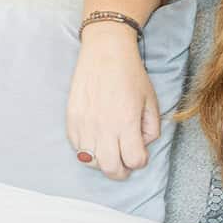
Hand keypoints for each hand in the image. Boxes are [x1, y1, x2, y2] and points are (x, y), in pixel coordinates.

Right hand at [65, 23, 161, 180]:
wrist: (105, 52)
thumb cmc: (130, 74)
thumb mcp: (151, 101)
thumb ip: (151, 129)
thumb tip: (141, 145)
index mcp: (127, 122)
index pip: (134, 161)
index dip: (139, 161)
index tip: (139, 153)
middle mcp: (104, 127)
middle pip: (111, 169)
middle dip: (121, 171)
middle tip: (124, 163)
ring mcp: (85, 124)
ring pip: (91, 162)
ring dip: (102, 161)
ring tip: (108, 149)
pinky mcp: (72, 119)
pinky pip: (77, 148)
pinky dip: (86, 150)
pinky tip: (95, 138)